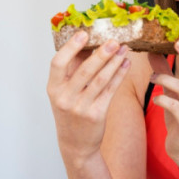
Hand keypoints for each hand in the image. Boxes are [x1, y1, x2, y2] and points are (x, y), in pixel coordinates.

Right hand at [47, 31, 130, 160]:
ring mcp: (81, 107)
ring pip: (101, 79)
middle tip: (114, 40)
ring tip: (124, 49)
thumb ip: (72, 70)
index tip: (83, 33)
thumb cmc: (70, 113)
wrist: (76, 144)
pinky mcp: (97, 114)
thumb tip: (86, 43)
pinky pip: (111, 90)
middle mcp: (65, 98)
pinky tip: (125, 64)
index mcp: (53, 89)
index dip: (70, 47)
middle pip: (84, 70)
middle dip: (101, 53)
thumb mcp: (63, 93)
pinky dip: (119, 75)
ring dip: (114, 62)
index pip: (57, 63)